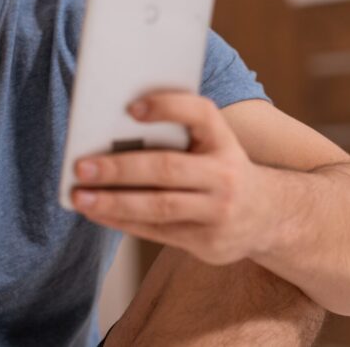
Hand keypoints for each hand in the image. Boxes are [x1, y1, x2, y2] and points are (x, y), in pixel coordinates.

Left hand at [71, 92, 270, 265]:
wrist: (269, 216)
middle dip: (120, 167)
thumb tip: (111, 135)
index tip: (132, 108)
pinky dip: (121, 221)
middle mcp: (225, 176)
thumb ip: (177, 137)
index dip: (168, 106)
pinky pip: (156, 232)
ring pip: (159, 206)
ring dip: (113, 201)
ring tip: (80, 195)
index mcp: (224, 141)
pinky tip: (96, 212)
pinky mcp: (208, 243)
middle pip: (167, 168)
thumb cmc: (221, 170)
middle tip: (82, 166)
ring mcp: (218, 213)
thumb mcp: (213, 146)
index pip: (201, 114)